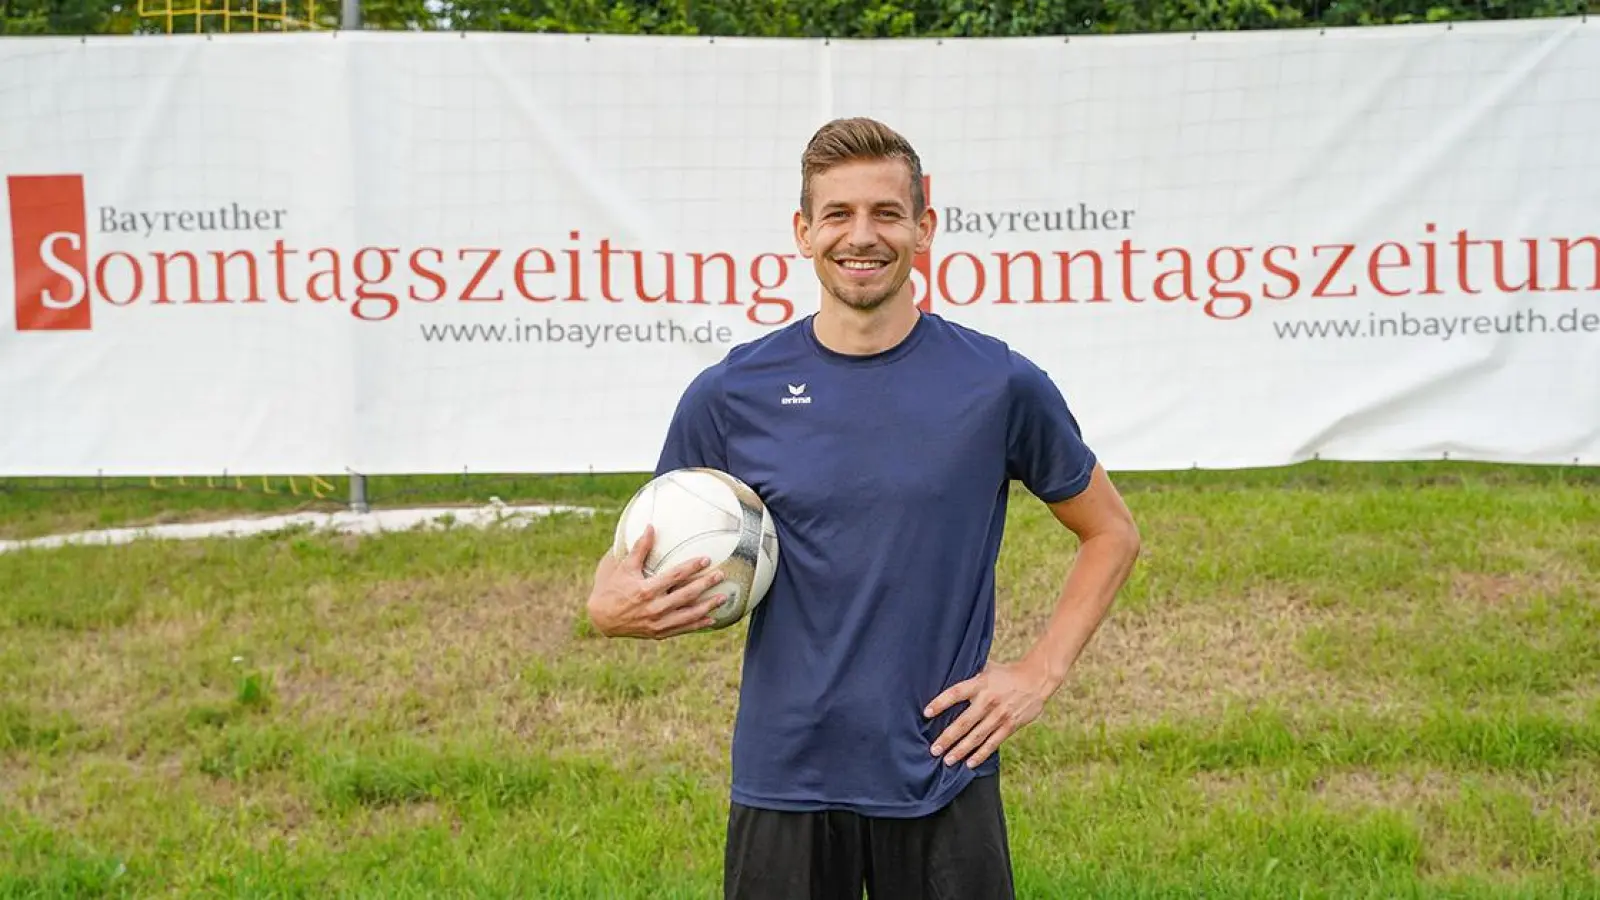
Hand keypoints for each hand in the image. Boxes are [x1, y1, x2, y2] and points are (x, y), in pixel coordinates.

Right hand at [586, 525, 727, 639]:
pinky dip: (698, 624)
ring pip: (688, 615)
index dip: (692, 567)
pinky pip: (682, 629)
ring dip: (707, 606)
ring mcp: (657, 623)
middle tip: (720, 575)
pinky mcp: (658, 633)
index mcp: (646, 590)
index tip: (706, 559)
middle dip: (705, 585)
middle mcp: (654, 608)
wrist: (602, 618)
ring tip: (723, 597)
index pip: (675, 576)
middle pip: (686, 595)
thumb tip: (651, 526)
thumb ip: (639, 548)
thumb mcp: (624, 567)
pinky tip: (712, 618)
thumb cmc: (613, 588)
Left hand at [924, 660, 1054, 768]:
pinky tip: (969, 763)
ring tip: (947, 760)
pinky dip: (981, 754)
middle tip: (934, 750)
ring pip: (977, 736)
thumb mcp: (986, 668)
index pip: (956, 693)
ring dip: (961, 750)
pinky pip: (993, 743)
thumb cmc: (1005, 674)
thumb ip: (969, 675)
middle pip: (964, 722)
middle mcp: (989, 701)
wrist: (1036, 680)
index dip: (941, 703)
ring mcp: (1000, 715)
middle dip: (948, 737)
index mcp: (980, 684)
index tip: (926, 713)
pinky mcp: (1010, 726)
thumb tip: (945, 674)